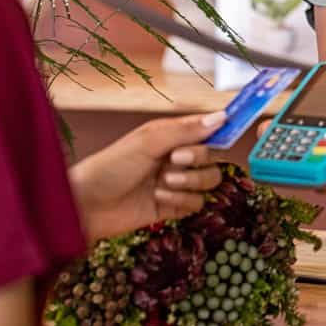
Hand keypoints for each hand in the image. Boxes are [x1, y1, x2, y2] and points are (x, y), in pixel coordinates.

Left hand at [69, 111, 226, 241]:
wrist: (87, 206)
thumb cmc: (110, 166)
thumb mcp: (148, 141)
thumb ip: (186, 130)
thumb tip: (221, 117)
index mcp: (171, 134)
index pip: (207, 128)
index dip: (222, 128)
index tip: (238, 124)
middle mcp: (176, 156)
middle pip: (212, 156)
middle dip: (196, 159)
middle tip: (173, 160)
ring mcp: (175, 182)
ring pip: (208, 181)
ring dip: (190, 182)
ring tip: (164, 183)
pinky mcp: (172, 208)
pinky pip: (196, 204)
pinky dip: (181, 202)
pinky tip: (159, 199)